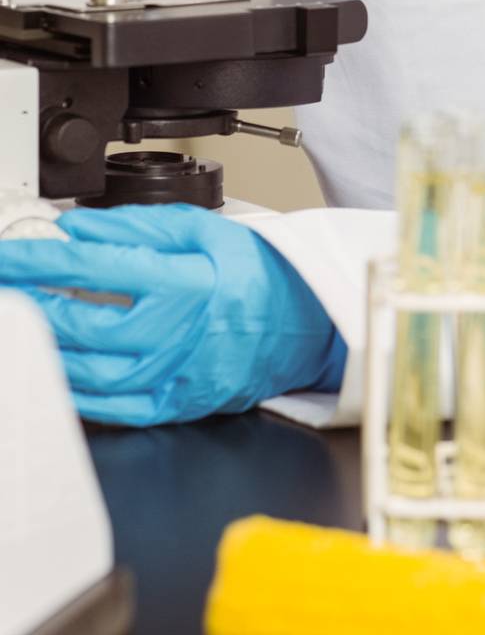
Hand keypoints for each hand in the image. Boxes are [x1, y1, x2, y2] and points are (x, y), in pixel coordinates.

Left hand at [0, 204, 344, 425]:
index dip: (36, 262)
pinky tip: (58, 371)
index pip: (89, 270)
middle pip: (78, 326)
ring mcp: (174, 375)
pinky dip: (77, 392)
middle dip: (27, 306)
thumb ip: (137, 226)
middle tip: (4, 290)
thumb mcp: (204, 229)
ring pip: (88, 373)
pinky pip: (114, 409)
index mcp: (182, 283)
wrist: (304, 323)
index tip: (7, 257)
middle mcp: (174, 334)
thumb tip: (79, 229)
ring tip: (20, 328)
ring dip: (44, 351)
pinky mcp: (177, 404)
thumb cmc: (258, 275)